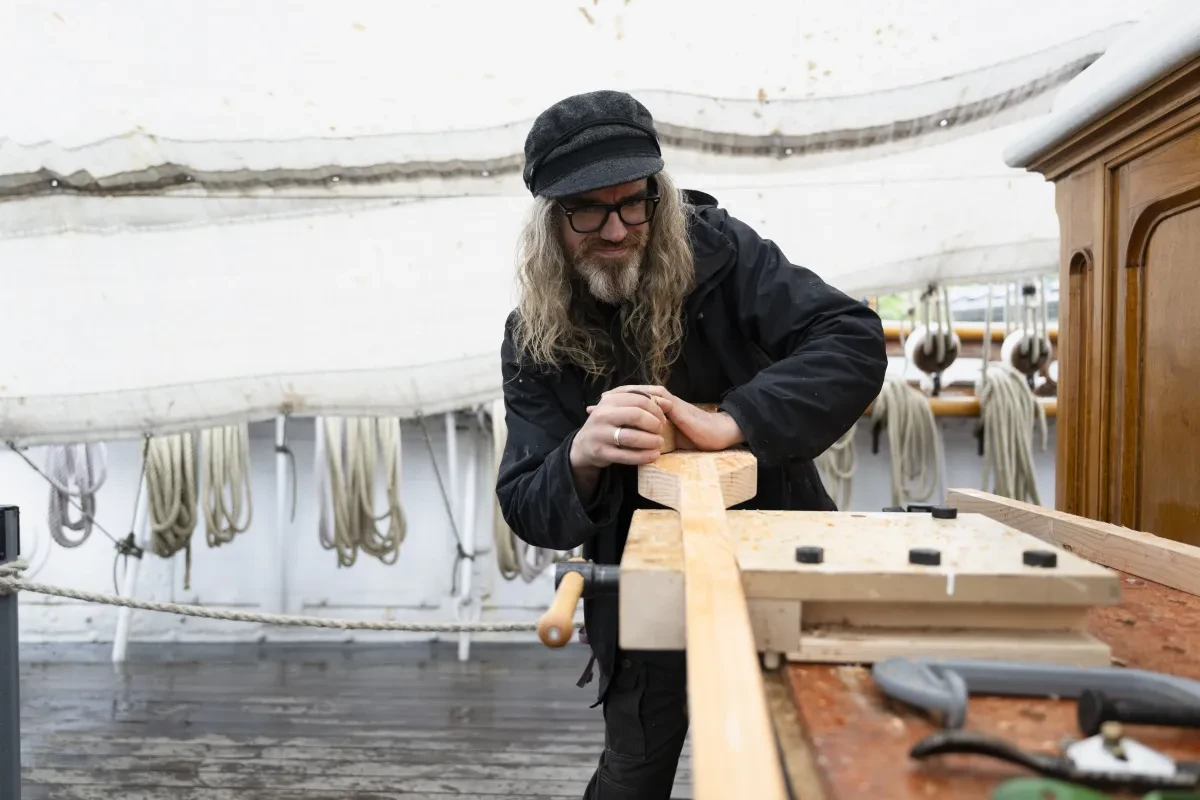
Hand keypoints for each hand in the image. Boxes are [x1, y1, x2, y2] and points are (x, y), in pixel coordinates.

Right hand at [570, 389, 670, 472]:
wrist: (583, 446)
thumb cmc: (608, 424)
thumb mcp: (620, 409)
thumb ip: (642, 403)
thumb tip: (668, 403)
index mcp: (609, 400)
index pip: (639, 399)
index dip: (656, 408)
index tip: (663, 417)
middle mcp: (602, 415)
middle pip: (635, 415)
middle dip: (654, 423)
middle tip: (660, 430)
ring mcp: (600, 434)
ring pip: (632, 437)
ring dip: (651, 441)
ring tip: (659, 443)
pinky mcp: (601, 453)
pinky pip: (627, 456)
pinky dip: (644, 456)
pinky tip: (653, 455)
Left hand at [594, 386, 743, 451]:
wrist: (717, 434)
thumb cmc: (695, 438)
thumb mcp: (668, 440)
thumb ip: (653, 438)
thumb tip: (635, 447)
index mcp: (659, 410)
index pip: (632, 403)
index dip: (614, 407)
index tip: (595, 413)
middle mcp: (661, 402)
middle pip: (632, 396)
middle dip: (612, 400)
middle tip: (593, 406)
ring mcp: (668, 402)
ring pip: (640, 395)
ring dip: (621, 398)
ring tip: (604, 402)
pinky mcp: (674, 406)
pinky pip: (654, 400)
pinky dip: (638, 401)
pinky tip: (624, 404)